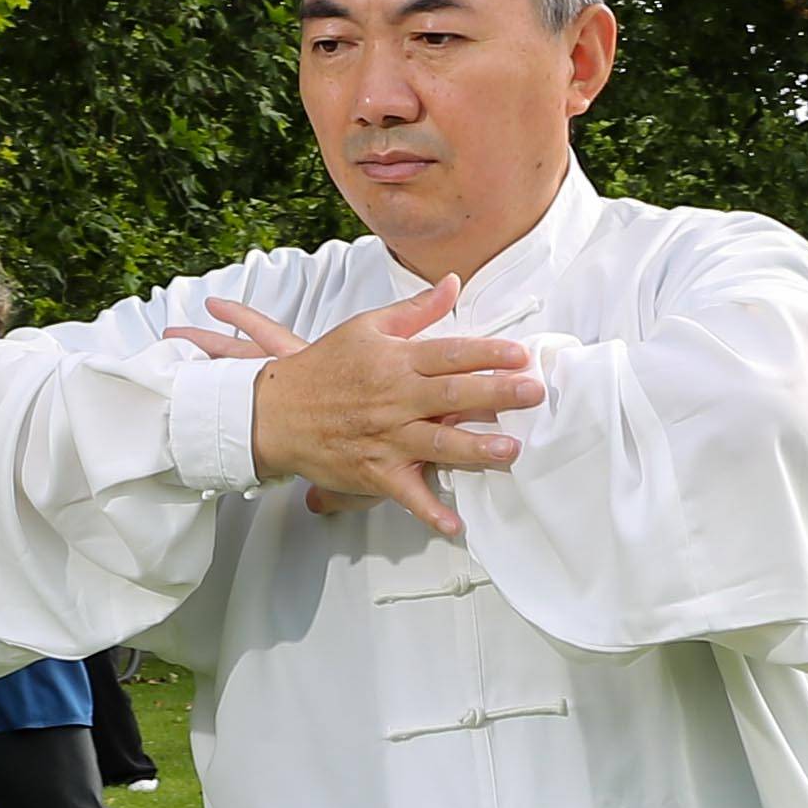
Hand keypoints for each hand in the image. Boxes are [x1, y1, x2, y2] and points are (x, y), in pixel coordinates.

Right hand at [172, 278, 538, 534]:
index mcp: (395, 361)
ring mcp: (385, 438)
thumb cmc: (324, 367)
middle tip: (533, 394)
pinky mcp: (374, 471)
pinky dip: (428, 511)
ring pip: (436, 443)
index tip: (521, 355)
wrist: (275, 410)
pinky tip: (455, 524)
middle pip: (451, 395)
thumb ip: (416, 310)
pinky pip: (406, 494)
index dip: (487, 352)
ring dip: (474, 449)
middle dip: (496, 394)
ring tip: (509, 451)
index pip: (449, 354)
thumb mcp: (367, 328)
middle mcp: (394, 399)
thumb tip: (454, 284)